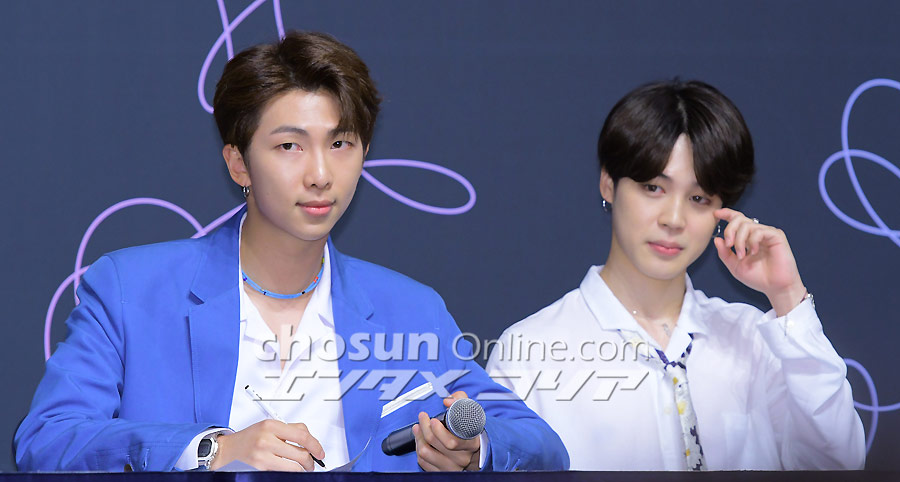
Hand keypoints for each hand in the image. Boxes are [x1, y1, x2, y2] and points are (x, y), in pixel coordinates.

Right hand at [210, 419, 324, 471]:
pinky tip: (290, 469)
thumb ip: (290, 429)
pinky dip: (290, 471)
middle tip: (312, 462)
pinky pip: (283, 472)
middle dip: (310, 461)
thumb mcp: (269, 426)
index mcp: (271, 426)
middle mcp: (267, 440)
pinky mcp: (260, 468)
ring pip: (294, 467)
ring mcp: (263, 456)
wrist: (229, 449)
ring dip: (302, 469)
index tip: (320, 452)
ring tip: (302, 467)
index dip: (316, 445)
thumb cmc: (250, 437)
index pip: (302, 435)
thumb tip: (310, 439)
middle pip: (300, 453)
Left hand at [413, 391, 480, 470]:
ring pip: (425, 452)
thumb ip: (460, 400)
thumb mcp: (470, 412)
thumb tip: (448, 401)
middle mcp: (462, 458)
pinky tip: (420, 440)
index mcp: (471, 444)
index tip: (433, 420)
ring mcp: (452, 466)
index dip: (438, 430)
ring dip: (418, 437)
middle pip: (435, 443)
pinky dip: (418, 448)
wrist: (473, 449)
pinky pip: (423, 461)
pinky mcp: (441, 472)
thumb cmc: (470, 429)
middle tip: (423, 417)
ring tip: (418, 427)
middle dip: (424, 427)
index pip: (452, 441)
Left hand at [713, 208, 805, 315]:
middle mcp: (757, 233)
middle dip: (729, 230)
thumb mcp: (735, 266)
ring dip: (739, 240)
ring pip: (747, 225)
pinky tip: (753, 252)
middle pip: (739, 219)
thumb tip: (717, 239)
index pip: (737, 220)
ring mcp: (767, 233)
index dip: (727, 214)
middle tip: (729, 245)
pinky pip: (759, 231)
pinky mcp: (776, 236)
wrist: (775, 288)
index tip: (716, 214)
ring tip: (742, 255)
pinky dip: (752, 241)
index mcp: (748, 238)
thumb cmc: (758, 278)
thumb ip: (725, 253)